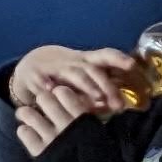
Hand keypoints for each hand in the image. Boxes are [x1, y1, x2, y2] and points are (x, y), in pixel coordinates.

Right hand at [6, 45, 136, 153]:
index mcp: (86, 61)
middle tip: (118, 104)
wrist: (28, 67)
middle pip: (92, 69)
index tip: (132, 64)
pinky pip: (41, 79)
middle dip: (106, 85)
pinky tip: (50, 89)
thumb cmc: (63, 78)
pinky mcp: (35, 74)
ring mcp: (54, 67)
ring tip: (98, 98)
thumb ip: (101, 92)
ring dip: (86, 85)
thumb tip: (124, 106)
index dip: (118, 58)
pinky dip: (45, 83)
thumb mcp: (83, 79)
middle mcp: (72, 62)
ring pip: (73, 74)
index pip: (105, 56)